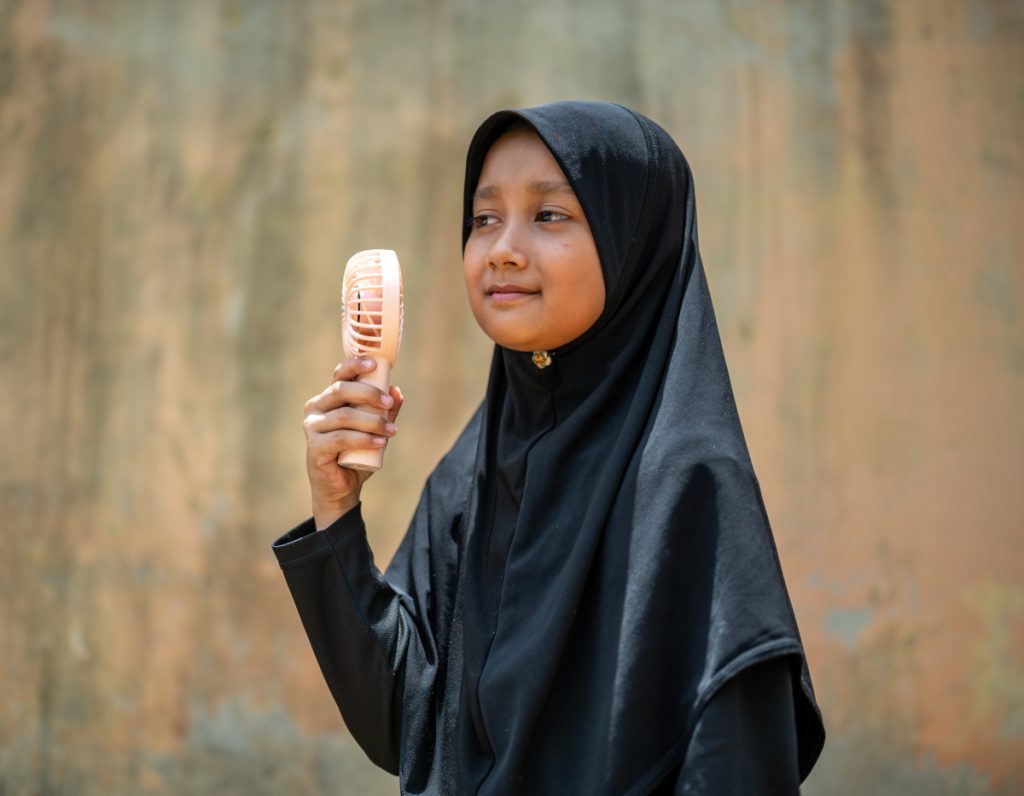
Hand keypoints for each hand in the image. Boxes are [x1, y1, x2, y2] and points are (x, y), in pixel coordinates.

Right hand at [303, 357, 403, 528]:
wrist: (342, 486)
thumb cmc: (357, 453)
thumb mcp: (376, 429)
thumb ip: (386, 411)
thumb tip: (396, 391)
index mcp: (329, 398)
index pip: (339, 374)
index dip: (355, 365)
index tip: (375, 363)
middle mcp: (316, 408)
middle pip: (341, 391)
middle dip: (368, 393)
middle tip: (388, 403)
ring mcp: (312, 428)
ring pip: (344, 416)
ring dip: (372, 421)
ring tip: (391, 432)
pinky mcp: (314, 448)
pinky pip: (341, 438)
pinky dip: (363, 439)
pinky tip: (379, 442)